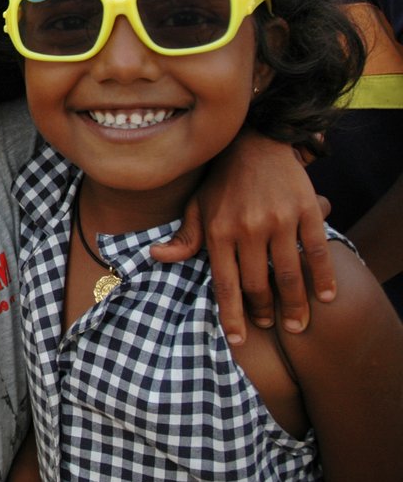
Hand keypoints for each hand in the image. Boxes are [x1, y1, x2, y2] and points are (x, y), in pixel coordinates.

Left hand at [152, 130, 334, 344]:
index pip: (225, 284)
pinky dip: (323, 278)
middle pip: (258, 285)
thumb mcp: (197, 206)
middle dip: (263, 312)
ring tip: (295, 324)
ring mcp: (278, 220)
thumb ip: (184, 237)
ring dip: (294, 305)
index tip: (239, 340)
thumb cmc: (221, 181)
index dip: (232, 316)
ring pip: (288, 275)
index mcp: (218, 230)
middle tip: (269, 325)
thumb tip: (156, 256)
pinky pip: (316, 252)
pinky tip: (325, 297)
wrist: (255, 141)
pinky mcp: (305, 210)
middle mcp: (248, 228)